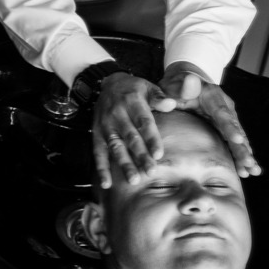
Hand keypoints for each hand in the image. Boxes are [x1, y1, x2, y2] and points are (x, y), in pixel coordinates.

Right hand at [91, 72, 176, 187]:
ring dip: (124, 164)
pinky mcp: (97, 134)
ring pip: (115, 147)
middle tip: (150, 171)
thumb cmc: (133, 89)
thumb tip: (171, 104)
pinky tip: (107, 183)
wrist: (108, 84)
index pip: (143, 122)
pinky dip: (101, 168)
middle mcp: (117, 114)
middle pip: (130, 138)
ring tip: (134, 179)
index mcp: (132, 102)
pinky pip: (98, 152)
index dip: (151, 138)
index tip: (159, 154)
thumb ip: (159, 97)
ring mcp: (105, 125)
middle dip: (140, 156)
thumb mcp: (147, 87)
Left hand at [159, 61, 260, 176]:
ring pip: (239, 139)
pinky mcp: (226, 128)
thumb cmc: (176, 86)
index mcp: (213, 96)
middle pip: (235, 129)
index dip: (230, 127)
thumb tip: (189, 80)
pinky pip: (235, 143)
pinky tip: (247, 170)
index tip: (238, 140)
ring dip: (245, 155)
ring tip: (253, 171)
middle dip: (242, 147)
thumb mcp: (175, 83)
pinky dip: (241, 156)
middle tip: (249, 163)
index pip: (222, 113)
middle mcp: (225, 107)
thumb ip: (181, 86)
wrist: (184, 84)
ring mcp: (227, 119)